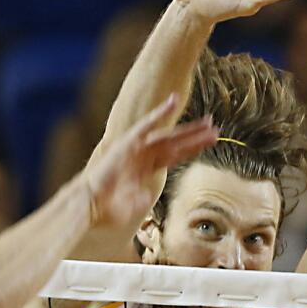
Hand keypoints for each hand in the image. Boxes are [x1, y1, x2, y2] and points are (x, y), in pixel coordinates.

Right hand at [81, 94, 215, 231]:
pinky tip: (173, 100)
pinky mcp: (129, 142)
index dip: (192, 149)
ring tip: (208, 122)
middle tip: (216, 130)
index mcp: (146, 169)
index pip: (174, 156)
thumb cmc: (107, 207)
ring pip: (169, 136)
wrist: (90, 203)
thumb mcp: (131, 205)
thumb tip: (147, 196)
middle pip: (176, 144)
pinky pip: (147, 124)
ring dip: (188, 129)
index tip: (209, 143)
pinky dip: (160, 112)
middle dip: (196, 137)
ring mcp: (137, 148)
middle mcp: (144, 156)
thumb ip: (141, 200)